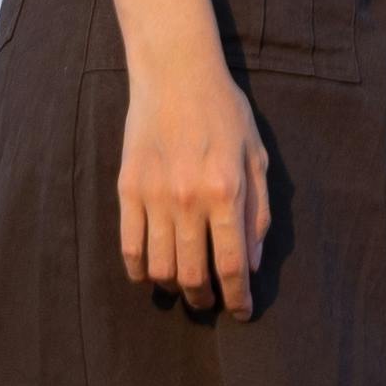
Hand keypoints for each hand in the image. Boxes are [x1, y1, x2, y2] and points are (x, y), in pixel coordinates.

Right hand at [120, 44, 272, 317]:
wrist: (175, 72)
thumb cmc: (224, 111)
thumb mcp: (256, 156)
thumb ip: (258, 212)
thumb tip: (252, 264)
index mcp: (227, 191)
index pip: (232, 265)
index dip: (238, 298)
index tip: (242, 313)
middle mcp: (189, 199)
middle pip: (193, 275)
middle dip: (206, 300)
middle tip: (211, 302)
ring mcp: (153, 196)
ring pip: (159, 268)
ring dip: (174, 288)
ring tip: (184, 288)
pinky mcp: (127, 189)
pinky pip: (129, 247)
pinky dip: (139, 271)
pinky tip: (151, 273)